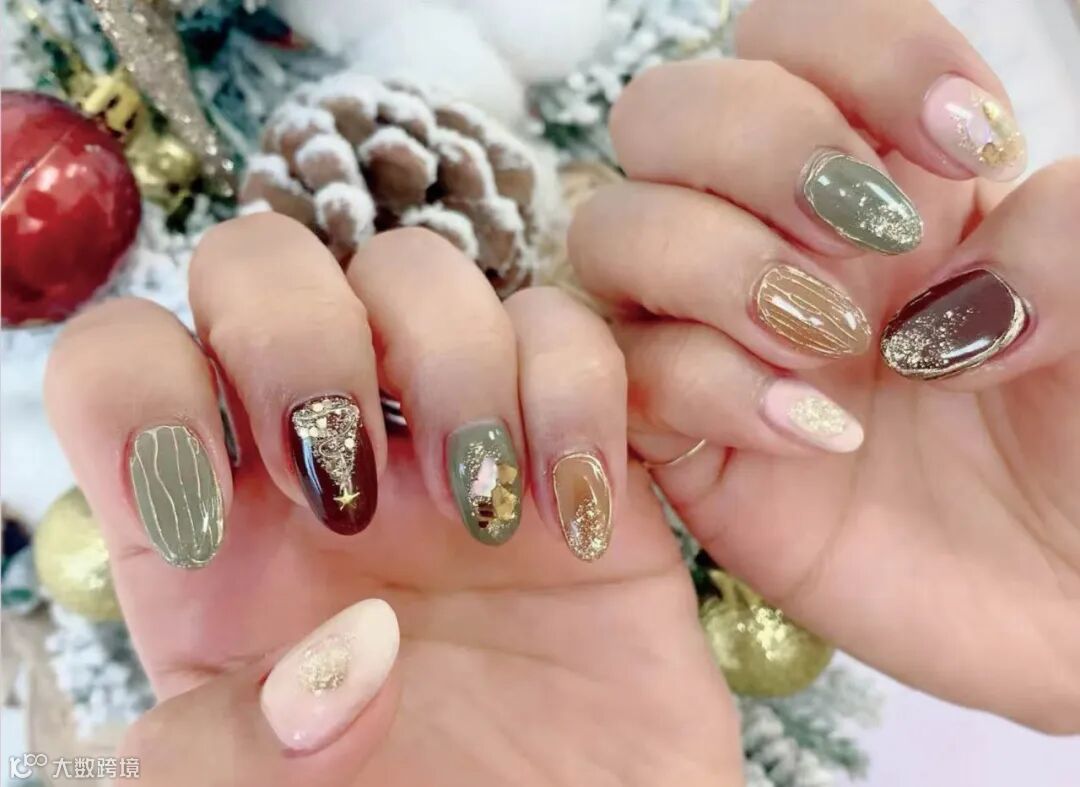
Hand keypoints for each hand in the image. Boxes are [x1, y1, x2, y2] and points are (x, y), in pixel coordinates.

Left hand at [45, 219, 740, 784]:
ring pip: (422, 273)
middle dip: (298, 342)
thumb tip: (339, 662)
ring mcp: (453, 434)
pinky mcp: (575, 444)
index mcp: (209, 526)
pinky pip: (570, 336)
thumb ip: (226, 755)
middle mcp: (325, 452)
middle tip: (352, 493)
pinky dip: (577, 397)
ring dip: (453, 368)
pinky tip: (578, 517)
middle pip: (265, 261)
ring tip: (486, 512)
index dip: (142, 395)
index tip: (210, 514)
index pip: (123, 362)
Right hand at [569, 0, 1079, 732]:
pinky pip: (625, 377)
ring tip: (836, 342)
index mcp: (881, 167)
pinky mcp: (687, 443)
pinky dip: (708, 386)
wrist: (1073, 596)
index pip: (791, 32)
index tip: (968, 145)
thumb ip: (1061, 231)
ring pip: (612, 233)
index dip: (859, 57)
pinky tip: (819, 433)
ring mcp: (718, 337)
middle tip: (877, 242)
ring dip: (718, 266)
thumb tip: (929, 285)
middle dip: (760, 150)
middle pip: (666, 112)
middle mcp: (776, 236)